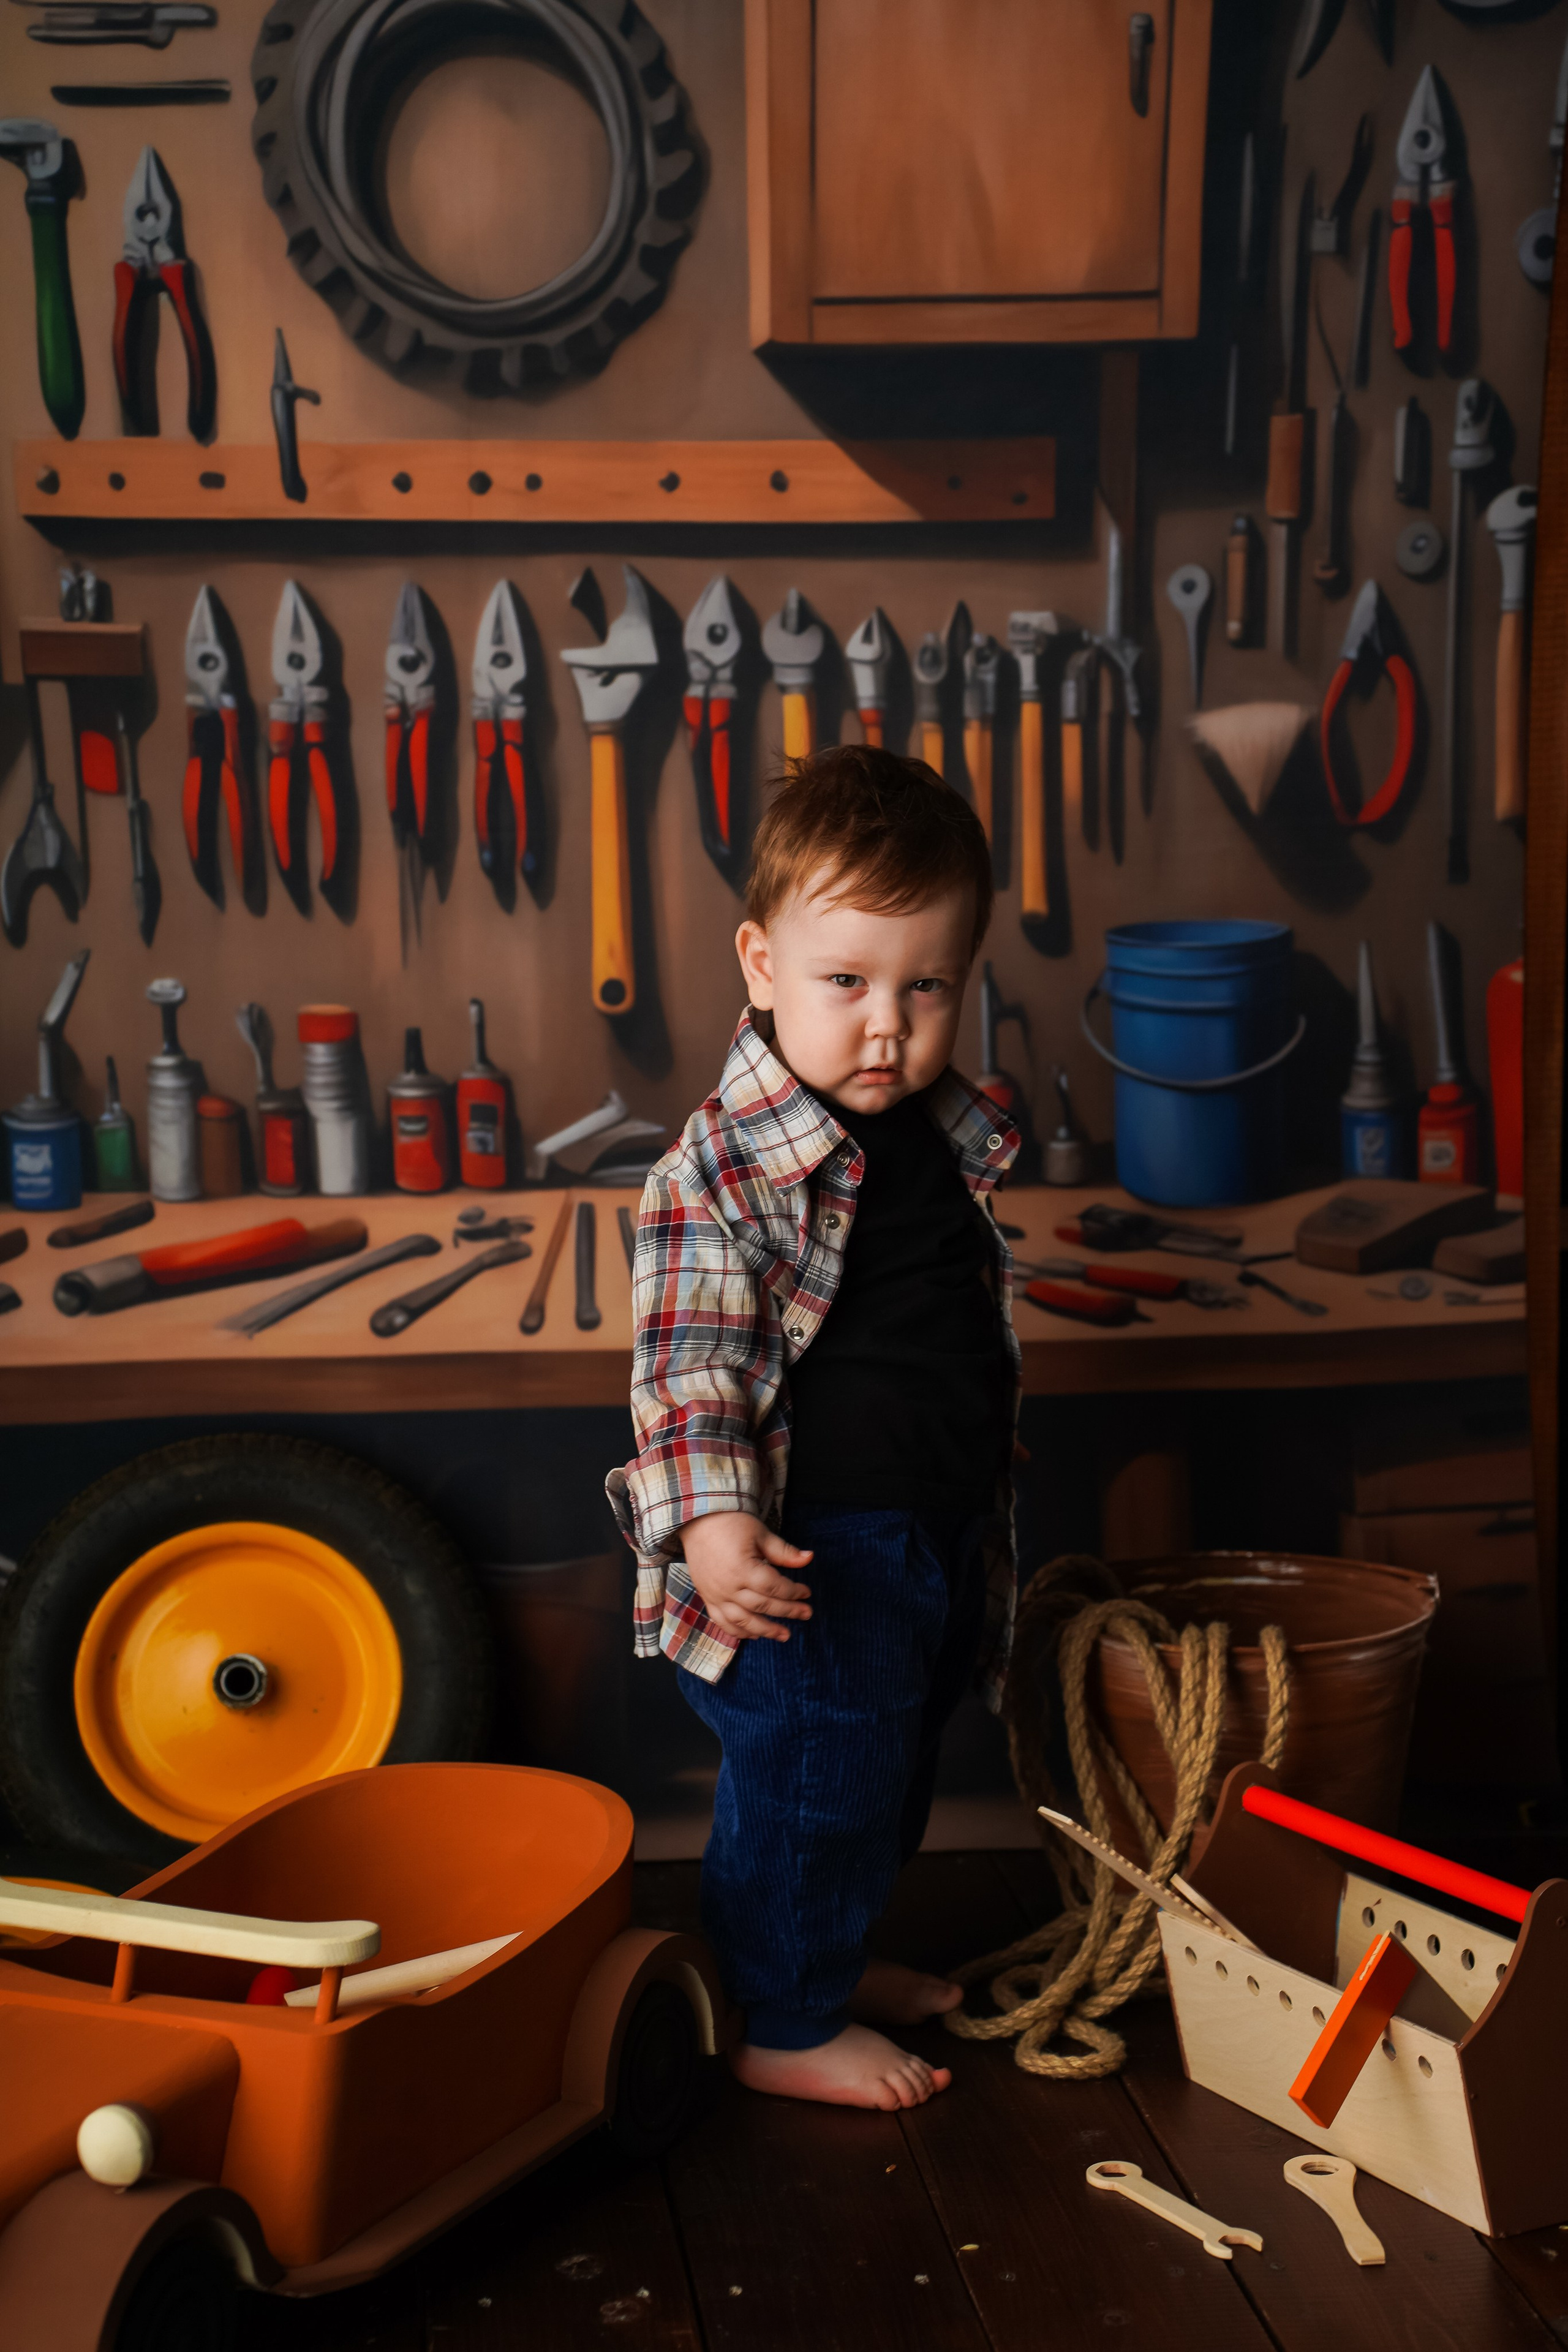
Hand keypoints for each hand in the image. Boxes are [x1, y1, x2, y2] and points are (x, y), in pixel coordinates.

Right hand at [680, 1511, 813, 1642]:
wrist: (698, 1521)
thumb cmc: (731, 1524)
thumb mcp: (760, 1533)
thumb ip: (784, 1552)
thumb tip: (809, 1558)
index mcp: (742, 1568)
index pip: (773, 1587)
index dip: (793, 1592)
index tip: (807, 1592)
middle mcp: (728, 1586)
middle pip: (762, 1606)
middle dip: (787, 1611)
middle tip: (806, 1614)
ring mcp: (715, 1595)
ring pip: (742, 1621)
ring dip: (765, 1630)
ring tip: (784, 1635)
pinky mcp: (707, 1597)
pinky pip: (722, 1621)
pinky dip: (738, 1632)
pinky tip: (753, 1635)